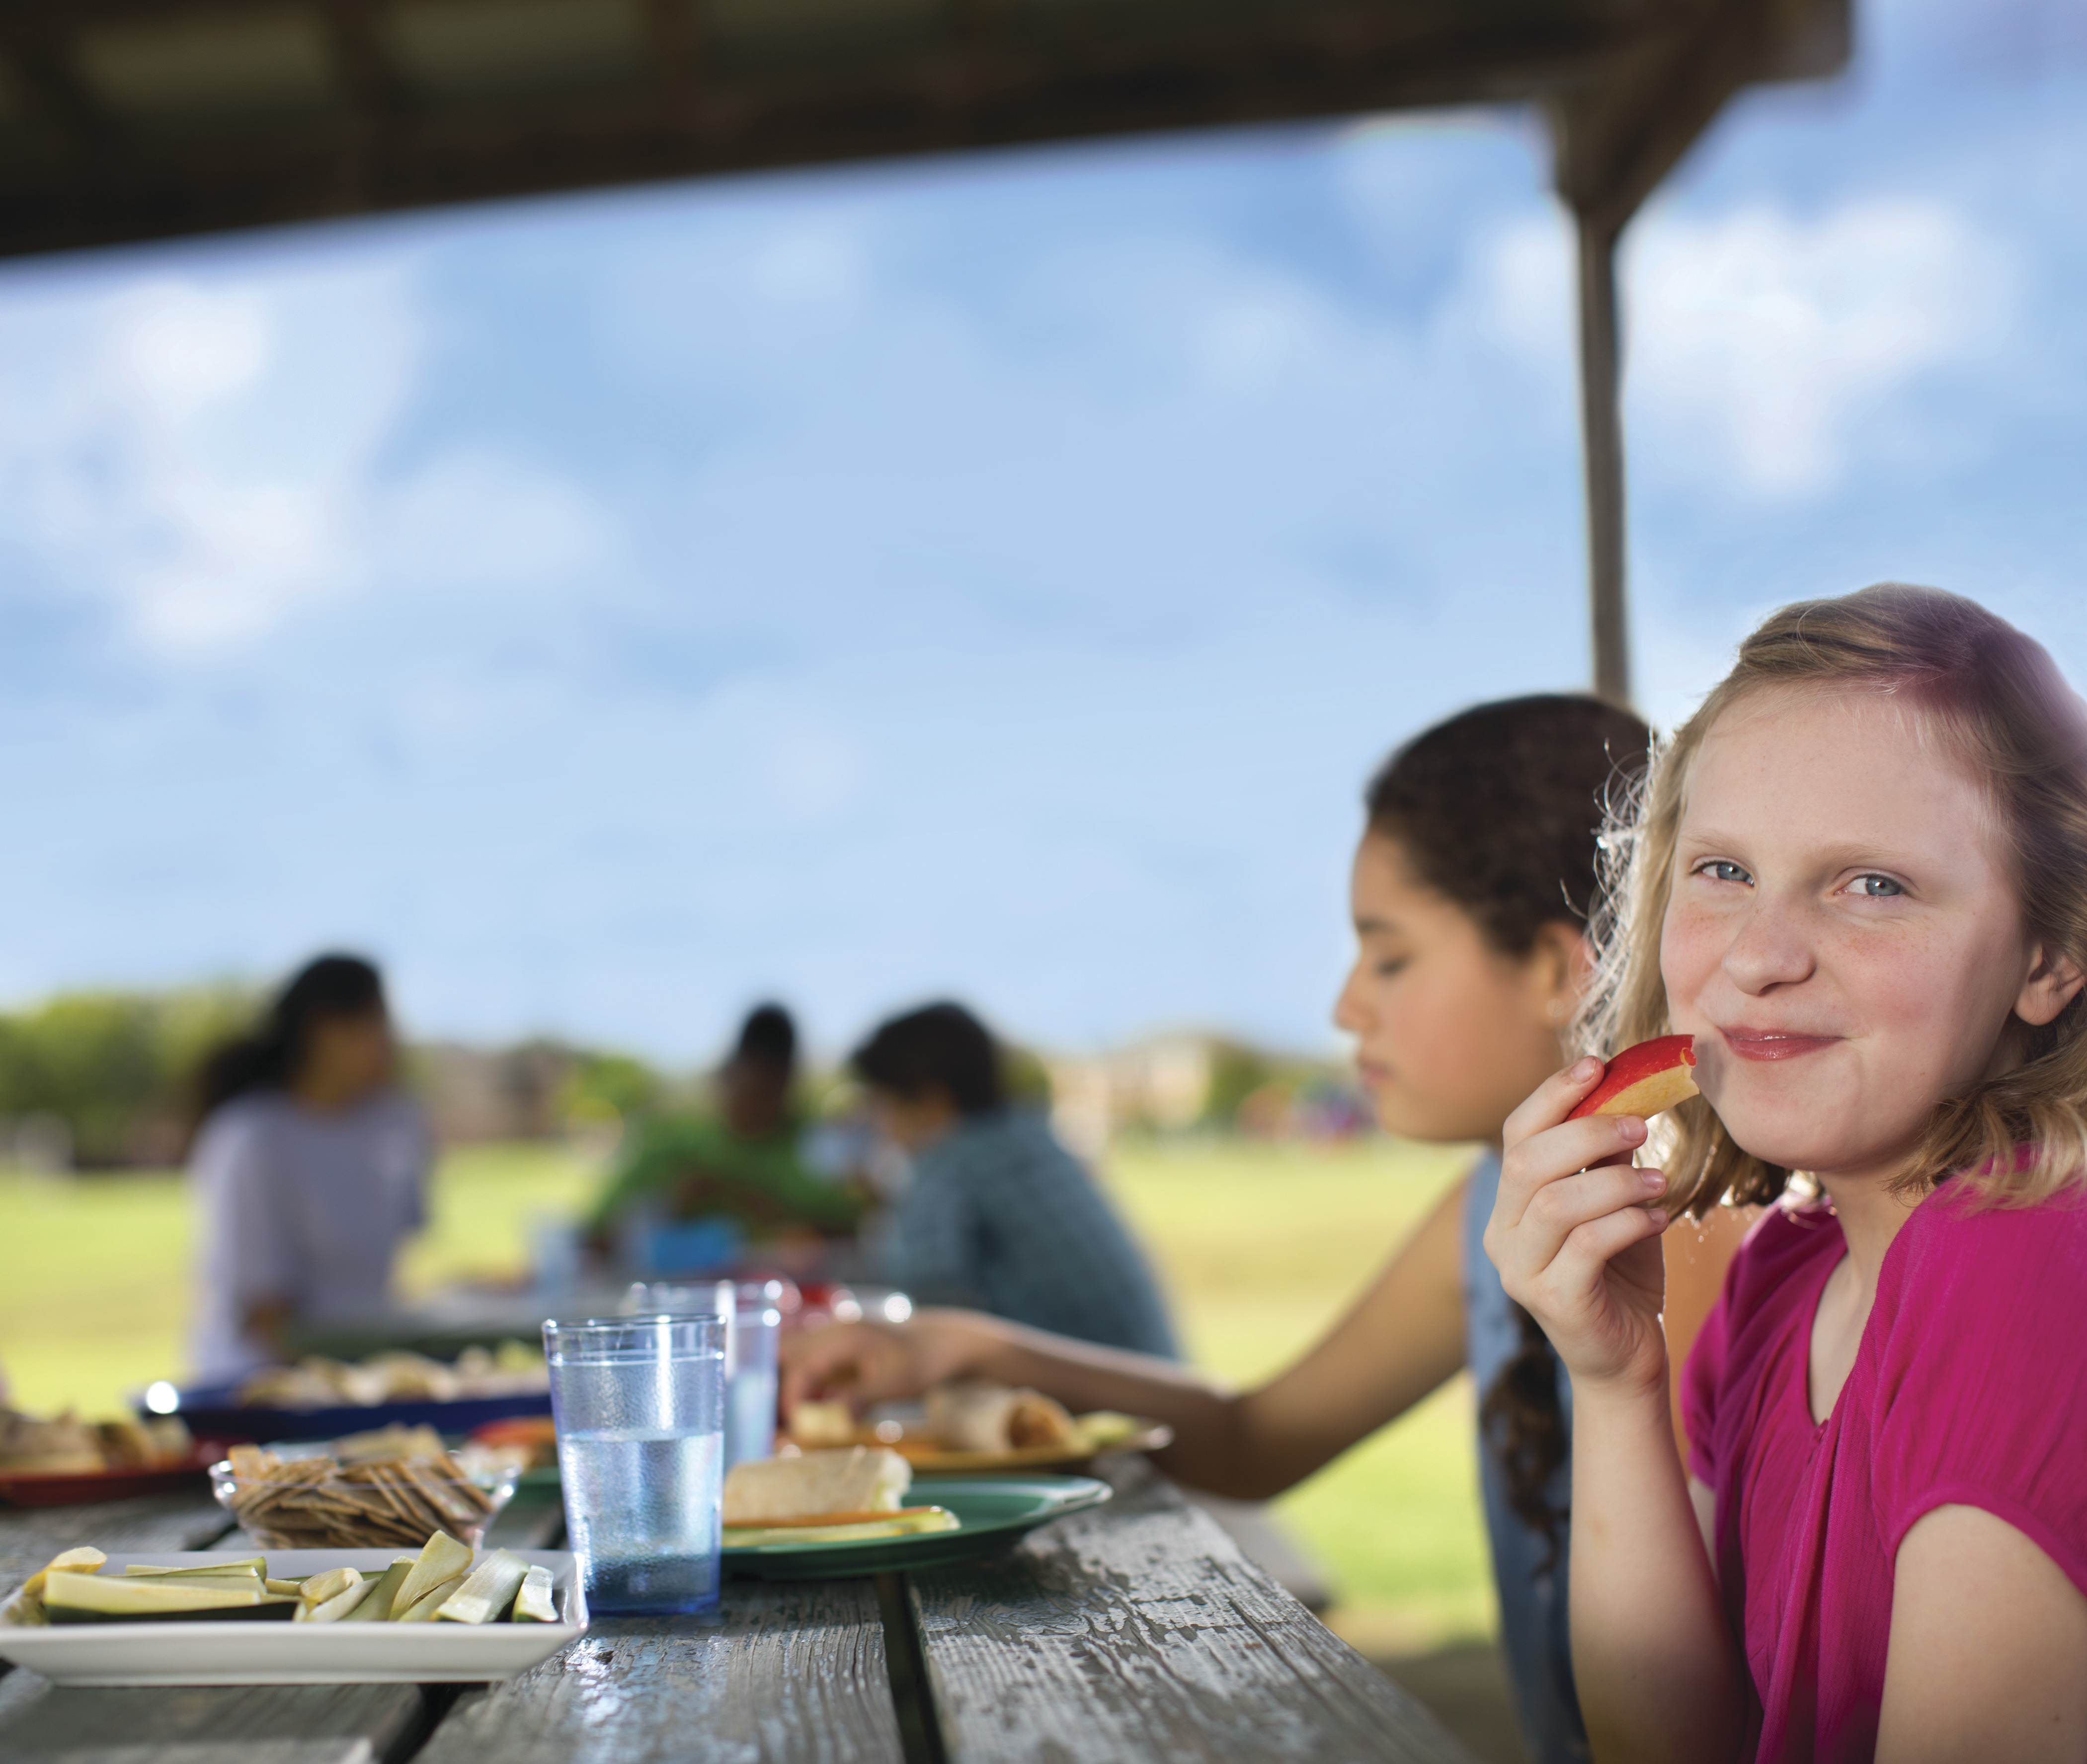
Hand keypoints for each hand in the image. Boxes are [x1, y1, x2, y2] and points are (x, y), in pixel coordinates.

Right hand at [777, 1310, 986, 1415]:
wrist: (943, 1343)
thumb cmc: (923, 1360)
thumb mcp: (895, 1383)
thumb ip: (859, 1398)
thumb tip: (829, 1423)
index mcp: (843, 1337)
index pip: (802, 1366)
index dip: (793, 1398)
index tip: (796, 1428)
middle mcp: (831, 1334)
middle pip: (784, 1353)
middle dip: (773, 1386)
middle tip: (771, 1422)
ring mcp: (832, 1342)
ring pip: (793, 1360)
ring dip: (785, 1388)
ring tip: (779, 1424)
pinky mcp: (838, 1355)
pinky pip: (808, 1369)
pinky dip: (800, 1390)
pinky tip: (801, 1416)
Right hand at [1483, 1056, 1672, 1399]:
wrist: (1625, 1359)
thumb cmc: (1620, 1274)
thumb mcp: (1614, 1204)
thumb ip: (1608, 1159)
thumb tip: (1629, 1093)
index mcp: (1509, 1204)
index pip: (1516, 1134)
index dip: (1553, 1094)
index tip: (1597, 1065)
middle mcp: (1501, 1234)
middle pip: (1527, 1161)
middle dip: (1587, 1133)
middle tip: (1641, 1125)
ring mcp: (1520, 1271)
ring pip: (1556, 1202)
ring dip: (1616, 1181)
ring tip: (1660, 1179)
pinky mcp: (1552, 1302)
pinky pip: (1587, 1245)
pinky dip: (1629, 1222)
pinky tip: (1659, 1220)